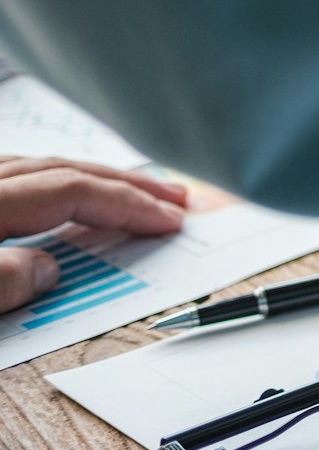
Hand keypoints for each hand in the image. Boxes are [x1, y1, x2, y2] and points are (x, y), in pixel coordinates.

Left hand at [0, 158, 187, 310]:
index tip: (167, 220)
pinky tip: (57, 194)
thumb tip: (47, 271)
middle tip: (171, 196)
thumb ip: (5, 280)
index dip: (127, 204)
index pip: (72, 191)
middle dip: (124, 183)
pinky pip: (14, 176)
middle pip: (62, 171)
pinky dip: (50, 181)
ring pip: (37, 168)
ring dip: (90, 178)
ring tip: (126, 189)